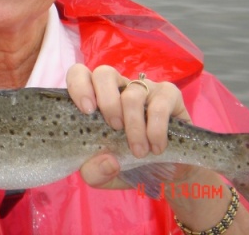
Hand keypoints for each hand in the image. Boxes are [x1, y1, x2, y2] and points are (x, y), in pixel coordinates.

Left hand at [66, 64, 191, 189]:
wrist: (166, 174)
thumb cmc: (125, 164)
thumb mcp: (103, 175)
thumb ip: (94, 172)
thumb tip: (108, 161)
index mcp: (94, 98)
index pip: (79, 74)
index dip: (79, 85)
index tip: (86, 110)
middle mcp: (117, 87)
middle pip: (105, 72)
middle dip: (107, 101)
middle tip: (113, 128)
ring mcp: (143, 88)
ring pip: (133, 93)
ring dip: (134, 126)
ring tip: (138, 152)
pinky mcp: (169, 94)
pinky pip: (160, 104)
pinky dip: (156, 129)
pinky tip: (156, 148)